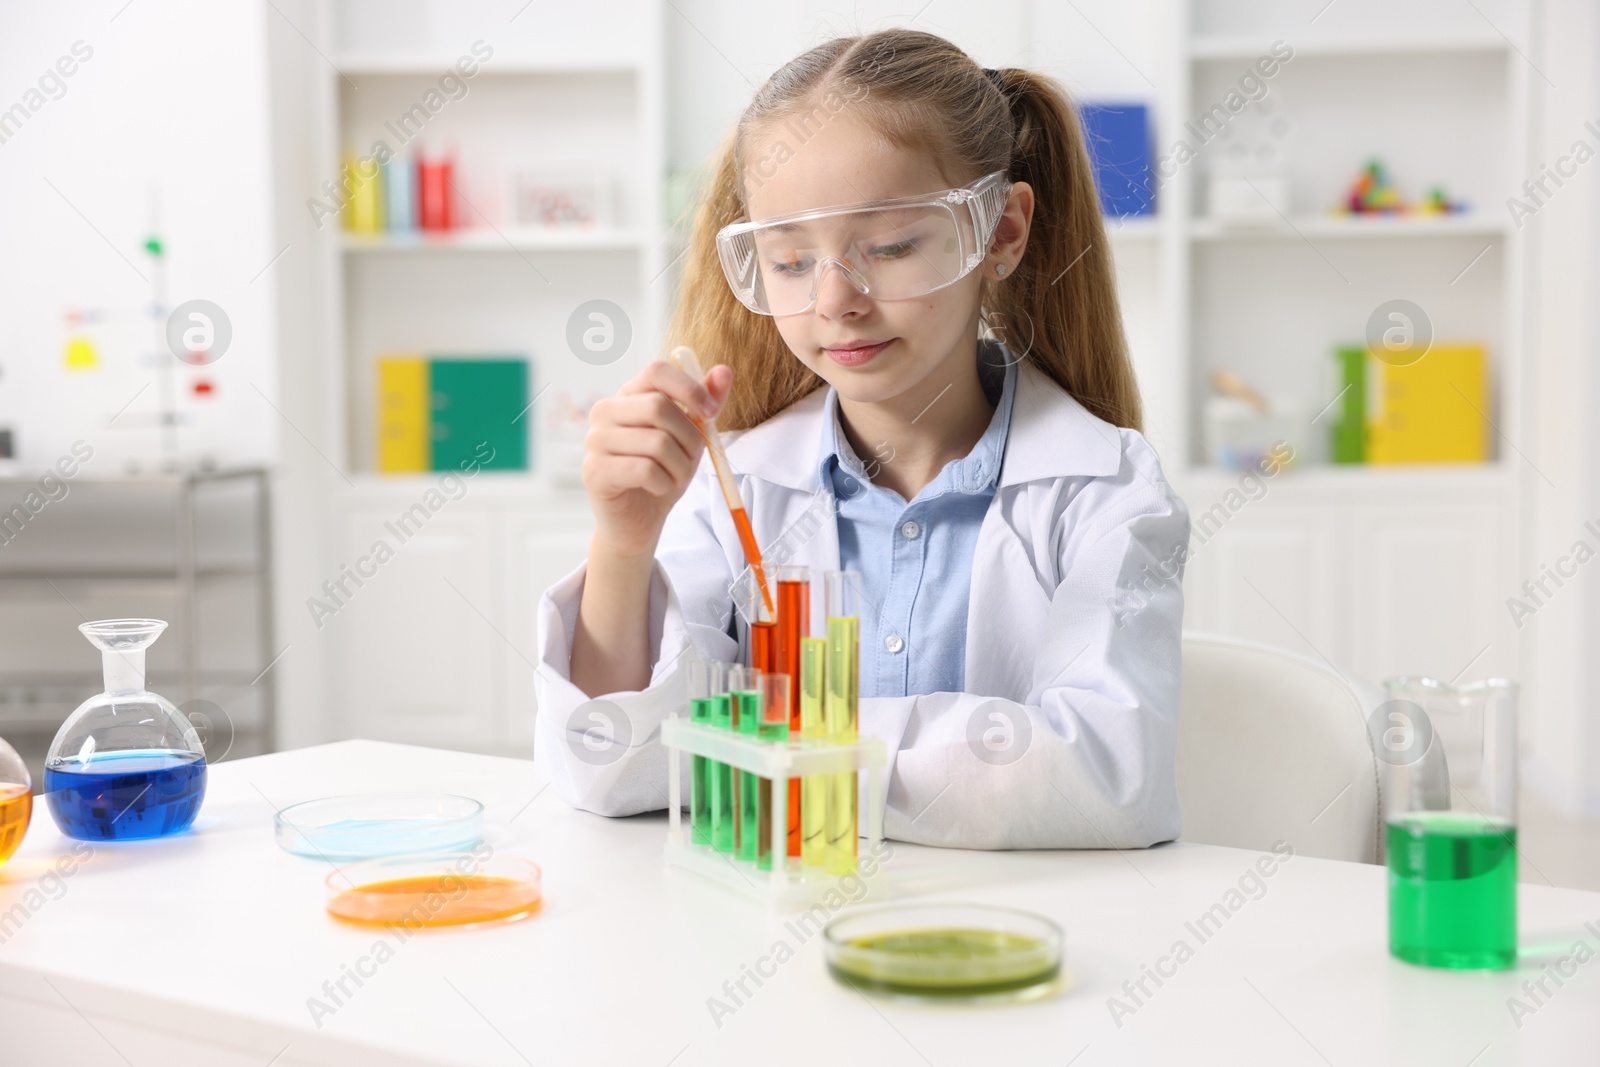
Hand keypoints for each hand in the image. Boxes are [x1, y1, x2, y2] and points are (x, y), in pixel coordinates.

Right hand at [581, 359, 732, 558]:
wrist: (638, 520)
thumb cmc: (663, 472)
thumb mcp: (691, 436)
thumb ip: (705, 404)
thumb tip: (724, 371)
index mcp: (629, 395)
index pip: (657, 371)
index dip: (689, 388)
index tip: (711, 413)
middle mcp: (605, 411)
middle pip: (659, 406)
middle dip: (689, 437)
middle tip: (692, 459)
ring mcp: (595, 440)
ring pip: (656, 442)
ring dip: (679, 466)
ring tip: (675, 477)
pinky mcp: (594, 470)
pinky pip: (644, 470)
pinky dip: (663, 483)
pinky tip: (658, 488)